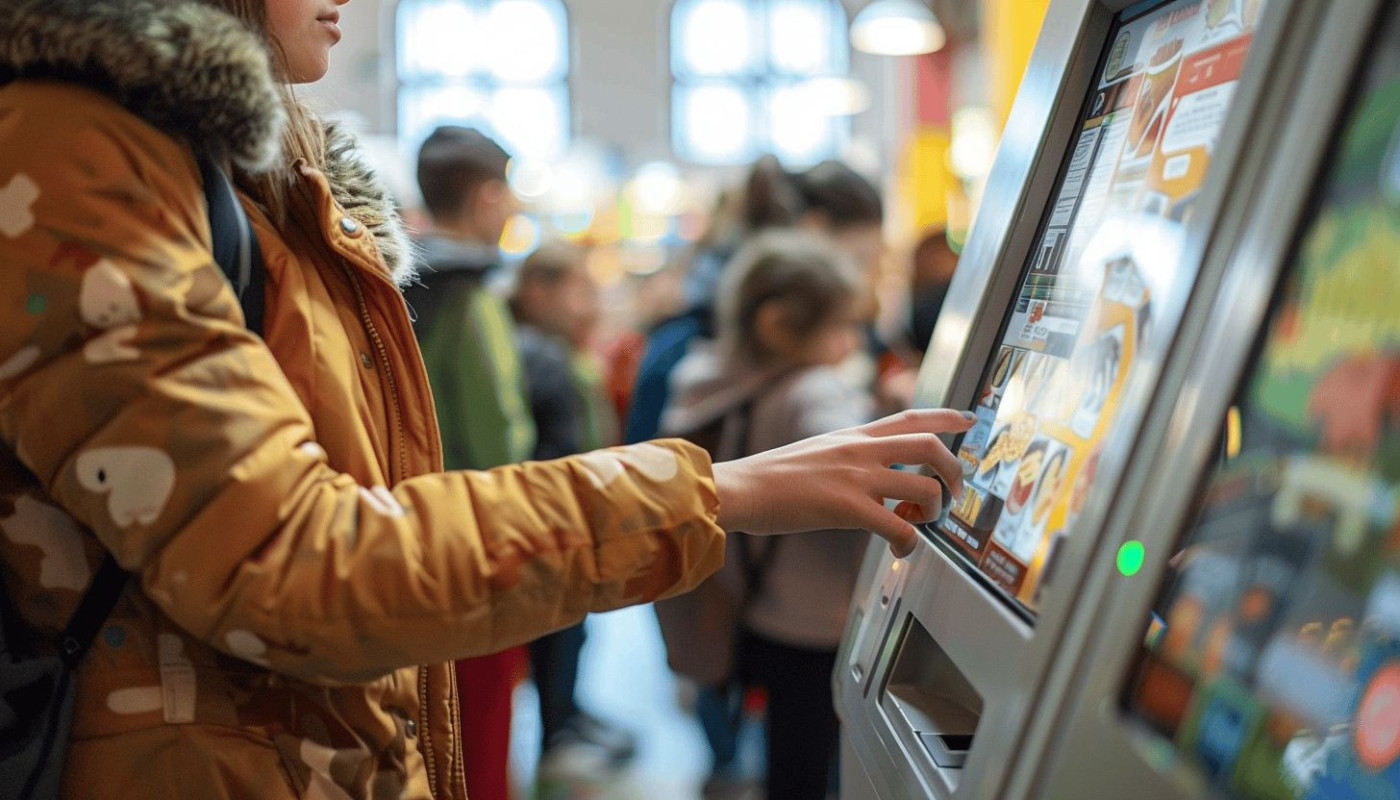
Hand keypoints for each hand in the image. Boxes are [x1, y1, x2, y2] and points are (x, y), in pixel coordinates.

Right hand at [711, 409, 975, 556]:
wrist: (740, 488)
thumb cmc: (770, 477)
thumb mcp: (817, 451)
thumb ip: (849, 457)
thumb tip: (874, 476)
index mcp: (853, 434)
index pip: (910, 417)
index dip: (946, 417)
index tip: (970, 420)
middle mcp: (860, 449)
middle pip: (930, 448)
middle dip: (954, 473)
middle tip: (953, 496)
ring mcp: (856, 476)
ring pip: (925, 489)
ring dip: (934, 513)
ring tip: (918, 526)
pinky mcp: (847, 507)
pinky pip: (899, 527)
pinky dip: (909, 544)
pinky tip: (900, 550)